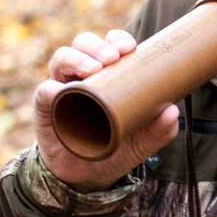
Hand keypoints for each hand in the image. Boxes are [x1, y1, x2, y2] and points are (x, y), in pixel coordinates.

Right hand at [35, 29, 179, 190]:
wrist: (88, 176)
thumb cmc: (116, 147)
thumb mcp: (142, 142)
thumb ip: (160, 130)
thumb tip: (172, 111)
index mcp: (108, 75)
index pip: (110, 46)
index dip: (118, 40)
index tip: (129, 48)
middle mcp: (83, 75)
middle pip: (84, 44)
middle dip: (98, 45)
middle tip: (112, 58)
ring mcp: (62, 87)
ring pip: (62, 58)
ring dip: (76, 58)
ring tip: (92, 70)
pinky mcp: (46, 107)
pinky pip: (44, 91)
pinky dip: (51, 88)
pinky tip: (60, 91)